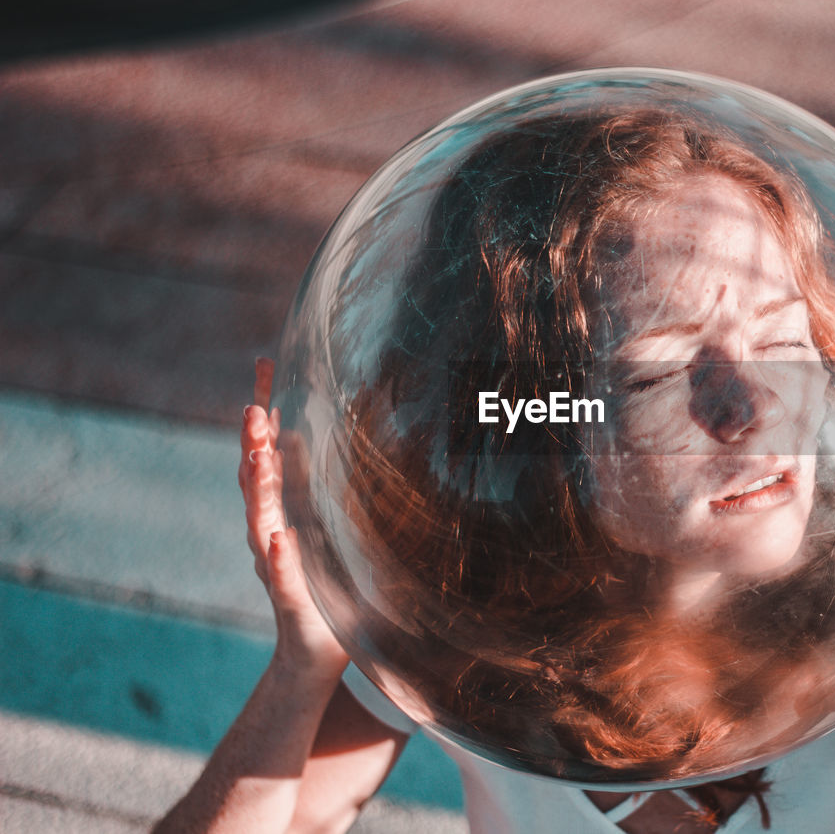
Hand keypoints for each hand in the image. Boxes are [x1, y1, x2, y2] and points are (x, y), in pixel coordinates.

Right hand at [239, 358, 348, 679]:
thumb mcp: (348, 527)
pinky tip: (281, 539)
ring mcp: (276, 563)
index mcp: (288, 507)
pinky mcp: (290, 599)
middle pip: (257, 476)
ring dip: (259, 487)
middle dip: (254, 440)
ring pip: (261, 519)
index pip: (272, 447)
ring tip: (258, 456)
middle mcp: (274, 529)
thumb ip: (356, 485)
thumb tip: (396, 436)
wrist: (317, 655)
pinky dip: (281, 558)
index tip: (265, 363)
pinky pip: (283, 575)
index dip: (267, 406)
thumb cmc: (336, 587)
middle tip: (255, 406)